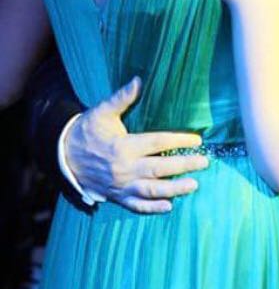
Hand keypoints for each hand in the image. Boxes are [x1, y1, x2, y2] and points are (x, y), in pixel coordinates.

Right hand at [65, 77, 209, 214]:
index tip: (197, 140)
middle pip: (160, 168)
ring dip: (174, 188)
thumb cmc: (87, 130)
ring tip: (194, 185)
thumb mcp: (102, 111)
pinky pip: (136, 206)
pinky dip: (152, 208)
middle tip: (204, 162)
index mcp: (124, 146)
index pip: (158, 142)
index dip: (179, 141)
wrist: (64, 156)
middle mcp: (125, 168)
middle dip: (184, 165)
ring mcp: (121, 185)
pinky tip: (169, 206)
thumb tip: (138, 80)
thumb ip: (122, 98)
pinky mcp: (116, 197)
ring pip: (151, 190)